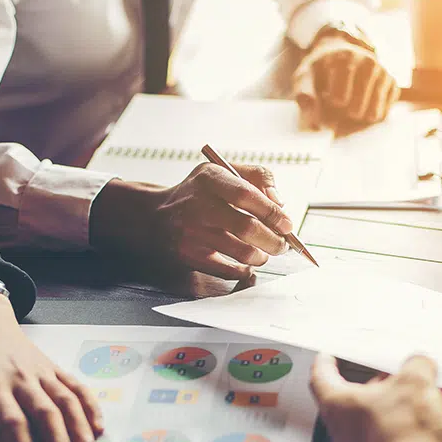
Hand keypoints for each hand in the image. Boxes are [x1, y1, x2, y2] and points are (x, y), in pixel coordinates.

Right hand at [91, 164, 291, 279]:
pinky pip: (226, 269)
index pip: (246, 194)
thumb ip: (256, 178)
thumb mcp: (221, 171)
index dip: (272, 212)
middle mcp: (198, 205)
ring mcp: (191, 232)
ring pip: (240, 252)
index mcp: (209, 179)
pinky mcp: (188, 255)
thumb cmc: (198, 193)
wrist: (154, 217)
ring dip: (261, 256)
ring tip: (264, 253)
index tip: (287, 224)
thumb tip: (280, 202)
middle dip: (273, 240)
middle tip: (282, 245)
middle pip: (247, 228)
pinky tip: (246, 264)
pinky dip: (243, 270)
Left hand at [293, 32, 397, 129]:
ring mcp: (383, 73)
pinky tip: (363, 103)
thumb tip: (310, 110)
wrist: (341, 54)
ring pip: (372, 115)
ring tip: (350, 104)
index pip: (340, 100)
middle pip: (356, 111)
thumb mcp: (305, 77)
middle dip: (345, 113)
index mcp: (345, 59)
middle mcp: (369, 63)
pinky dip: (371, 115)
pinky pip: (383, 114)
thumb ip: (304, 93)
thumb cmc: (321, 71)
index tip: (328, 94)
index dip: (332, 104)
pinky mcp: (393, 84)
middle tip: (339, 102)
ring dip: (358, 117)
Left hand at [309, 354, 441, 441]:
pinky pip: (402, 436)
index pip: (321, 377)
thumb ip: (416, 365)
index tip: (329, 356)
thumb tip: (421, 365)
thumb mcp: (415, 382)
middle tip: (405, 371)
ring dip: (412, 404)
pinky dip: (421, 425)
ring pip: (387, 416)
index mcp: (338, 404)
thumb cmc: (402, 435)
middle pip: (362, 397)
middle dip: (388, 383)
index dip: (326, 362)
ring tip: (436, 394)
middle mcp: (345, 429)